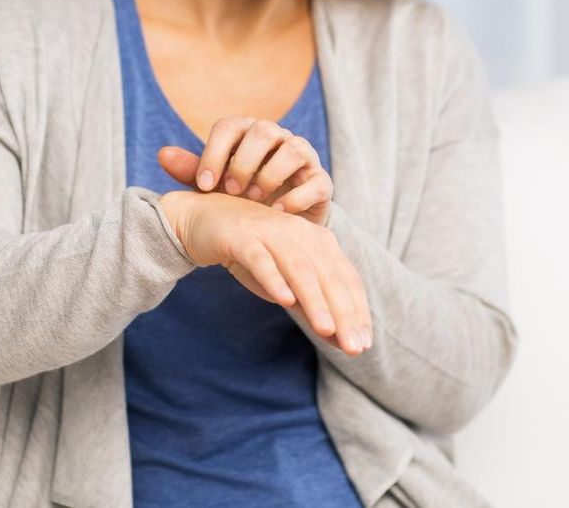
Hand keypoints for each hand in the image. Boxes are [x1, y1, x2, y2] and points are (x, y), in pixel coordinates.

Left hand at [157, 117, 332, 226]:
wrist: (275, 228)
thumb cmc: (240, 200)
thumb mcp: (214, 188)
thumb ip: (192, 172)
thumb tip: (162, 154)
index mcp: (246, 134)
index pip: (229, 127)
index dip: (214, 154)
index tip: (205, 187)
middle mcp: (277, 139)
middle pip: (264, 131)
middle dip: (245, 162)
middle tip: (232, 192)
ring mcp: (304, 158)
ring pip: (295, 148)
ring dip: (272, 174)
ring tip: (255, 200)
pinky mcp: (322, 182)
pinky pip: (315, 181)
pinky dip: (296, 197)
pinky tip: (276, 214)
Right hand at [158, 190, 371, 354]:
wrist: (203, 221)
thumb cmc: (253, 256)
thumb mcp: (287, 284)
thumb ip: (314, 306)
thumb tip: (343, 341)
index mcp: (318, 240)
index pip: (346, 278)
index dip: (358, 311)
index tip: (364, 344)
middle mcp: (299, 233)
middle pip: (328, 275)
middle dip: (343, 312)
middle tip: (354, 346)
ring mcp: (270, 232)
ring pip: (298, 267)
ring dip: (314, 299)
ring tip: (326, 330)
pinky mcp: (241, 237)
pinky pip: (260, 258)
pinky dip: (273, 278)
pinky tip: (284, 300)